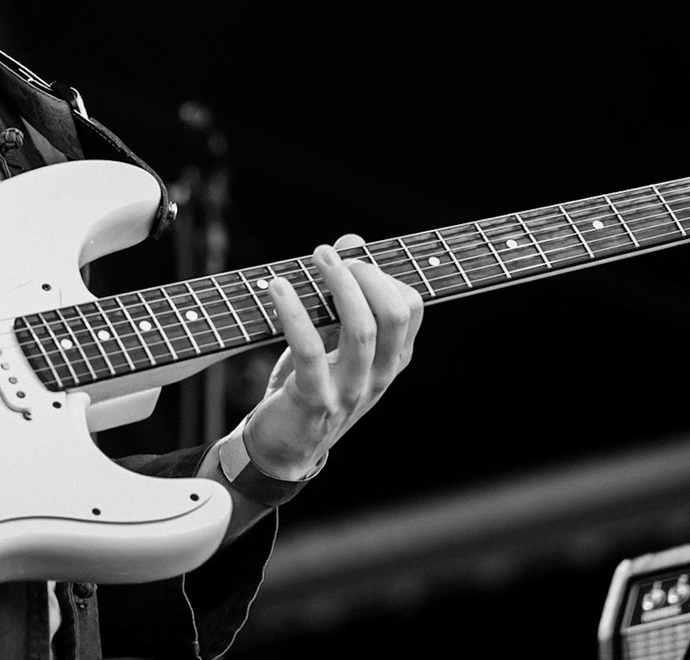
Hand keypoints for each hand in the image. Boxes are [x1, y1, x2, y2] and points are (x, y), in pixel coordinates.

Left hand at [246, 235, 422, 475]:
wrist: (284, 447)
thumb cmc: (311, 384)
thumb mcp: (333, 338)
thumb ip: (345, 293)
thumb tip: (352, 242)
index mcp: (392, 359)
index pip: (412, 306)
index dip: (385, 273)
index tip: (352, 256)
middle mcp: (379, 375)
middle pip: (395, 314)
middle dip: (366, 274)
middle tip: (332, 257)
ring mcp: (351, 390)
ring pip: (360, 329)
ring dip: (337, 284)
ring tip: (316, 256)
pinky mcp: (315, 400)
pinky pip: (309, 350)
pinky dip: (293, 313)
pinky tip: (277, 288)